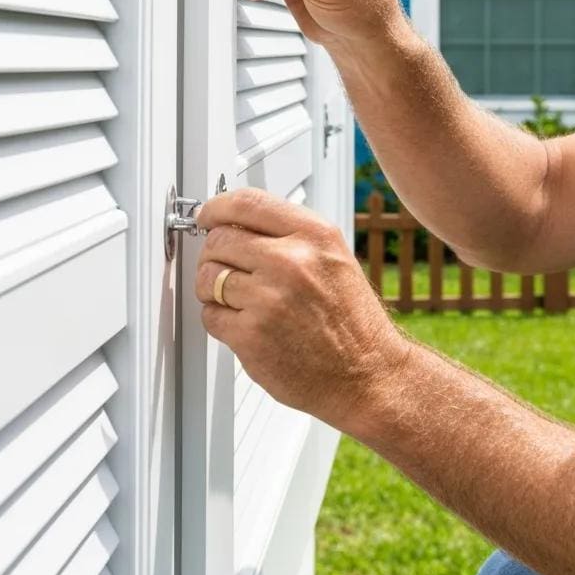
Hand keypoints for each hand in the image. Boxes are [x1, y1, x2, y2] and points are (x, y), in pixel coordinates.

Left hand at [193, 187, 412, 433]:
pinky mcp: (250, 334)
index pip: (247, 202)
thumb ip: (289, 236)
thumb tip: (238, 224)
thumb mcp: (333, 259)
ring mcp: (268, 298)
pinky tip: (248, 324)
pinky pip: (210, 314)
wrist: (366, 372)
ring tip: (242, 300)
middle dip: (216, 254)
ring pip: (207, 277)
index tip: (208, 216)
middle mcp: (291, 261)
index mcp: (314, 235)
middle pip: (219, 240)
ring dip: (213, 289)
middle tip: (227, 267)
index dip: (217, 208)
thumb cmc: (351, 320)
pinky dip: (221, 319)